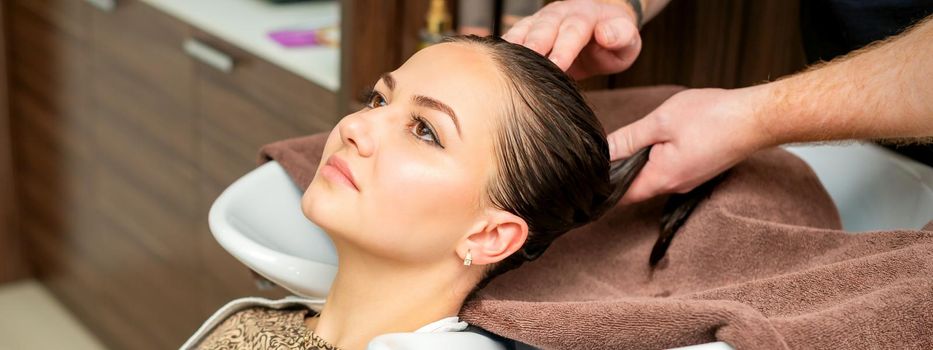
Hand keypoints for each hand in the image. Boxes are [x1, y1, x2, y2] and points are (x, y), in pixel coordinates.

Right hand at [502, 0, 641, 78]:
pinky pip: (513, 37)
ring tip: (501, 65)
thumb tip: (606, 34)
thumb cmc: (615, 41)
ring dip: (513, 47)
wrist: (601, 29)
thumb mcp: (628, 42)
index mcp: (586, 15)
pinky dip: (503, 50)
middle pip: (543, 28)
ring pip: (523, 30)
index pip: (573, 30)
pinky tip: (493, 64)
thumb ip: (621, 37)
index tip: (556, 64)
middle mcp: (560, 13)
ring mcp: (541, 20)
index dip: (564, 47)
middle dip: (533, 45)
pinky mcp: (528, 30)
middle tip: (522, 66)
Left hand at [606, 87, 770, 203]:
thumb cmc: (713, 116)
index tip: (584, 178)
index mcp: (661, 178)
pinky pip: (667, 169)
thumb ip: (628, 138)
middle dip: (616, 174)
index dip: (600, 188)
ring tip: (622, 144)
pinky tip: (652, 140)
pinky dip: (654, 158)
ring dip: (636, 164)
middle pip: (634, 187)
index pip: (620, 196)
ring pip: (650, 177)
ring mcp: (687, 179)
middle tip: (597, 156)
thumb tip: (601, 152)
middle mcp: (674, 186)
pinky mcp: (696, 170)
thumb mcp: (661, 122)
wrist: (757, 118)